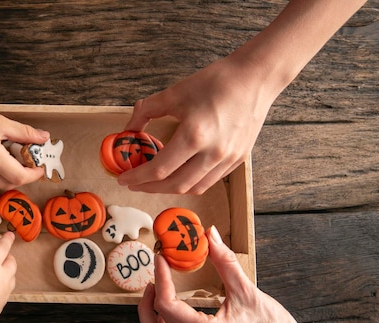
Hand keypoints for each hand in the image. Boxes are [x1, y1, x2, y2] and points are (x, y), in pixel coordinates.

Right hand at [0, 232, 16, 322]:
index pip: (3, 247)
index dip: (7, 240)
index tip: (10, 236)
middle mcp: (2, 275)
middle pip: (12, 262)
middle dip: (7, 257)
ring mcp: (4, 290)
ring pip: (12, 277)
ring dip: (7, 272)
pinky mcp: (3, 302)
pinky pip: (6, 290)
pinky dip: (2, 286)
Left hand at [120, 56, 274, 194]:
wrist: (254, 78)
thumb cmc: (215, 81)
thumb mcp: (173, 93)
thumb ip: (146, 112)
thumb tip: (129, 129)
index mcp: (194, 135)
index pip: (159, 169)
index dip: (138, 178)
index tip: (124, 179)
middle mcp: (212, 153)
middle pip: (175, 185)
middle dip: (150, 188)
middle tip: (135, 183)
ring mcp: (228, 159)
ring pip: (194, 188)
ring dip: (170, 189)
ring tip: (154, 182)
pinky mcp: (238, 159)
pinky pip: (209, 181)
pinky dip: (190, 183)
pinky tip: (179, 175)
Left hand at [138, 225, 305, 322]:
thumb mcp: (247, 290)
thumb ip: (225, 261)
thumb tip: (209, 235)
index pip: (167, 305)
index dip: (160, 279)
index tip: (161, 259)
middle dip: (148, 298)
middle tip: (154, 276)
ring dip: (149, 319)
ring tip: (155, 295)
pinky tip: (166, 315)